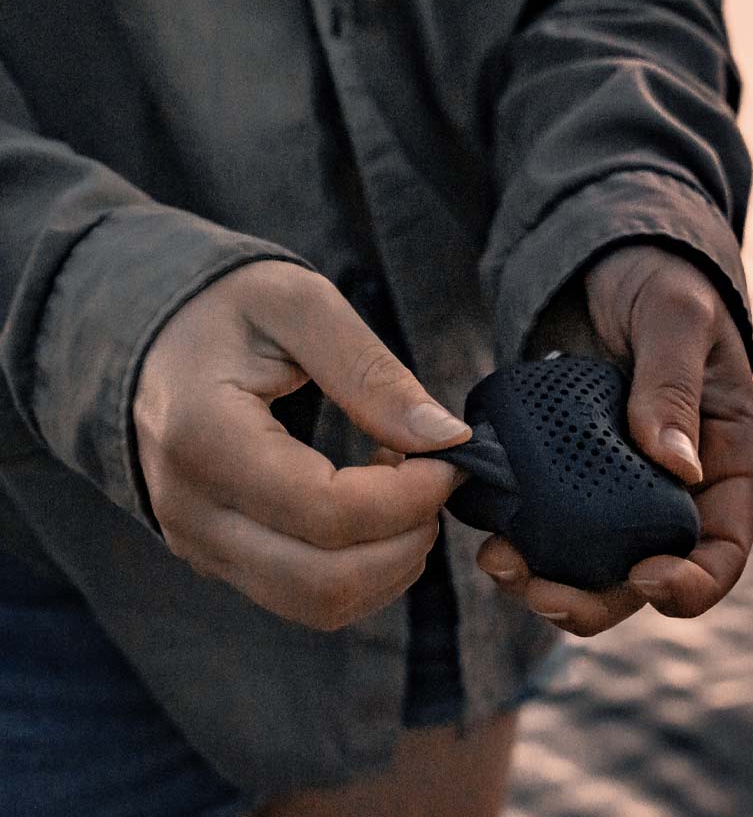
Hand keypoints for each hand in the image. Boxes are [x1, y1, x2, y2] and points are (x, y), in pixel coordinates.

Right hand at [133, 260, 470, 629]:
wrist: (146, 336)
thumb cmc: (224, 308)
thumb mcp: (299, 305)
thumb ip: (371, 372)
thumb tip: (447, 438)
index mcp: (205, 438)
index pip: (327, 513)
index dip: (409, 498)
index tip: (449, 458)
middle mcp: (192, 511)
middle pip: (324, 583)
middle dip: (407, 542)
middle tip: (435, 480)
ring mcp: (200, 543)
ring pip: (317, 605)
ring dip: (388, 563)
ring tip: (404, 490)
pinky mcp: (218, 556)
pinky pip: (302, 596)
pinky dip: (360, 569)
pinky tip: (373, 508)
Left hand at [477, 245, 752, 636]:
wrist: (601, 261)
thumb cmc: (657, 280)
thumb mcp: (675, 318)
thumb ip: (673, 386)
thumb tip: (676, 467)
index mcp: (721, 459)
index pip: (722, 548)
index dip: (693, 583)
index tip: (646, 580)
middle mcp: (670, 485)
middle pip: (644, 573)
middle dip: (597, 597)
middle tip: (542, 591)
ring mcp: (612, 481)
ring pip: (589, 559)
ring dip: (547, 578)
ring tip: (498, 563)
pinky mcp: (562, 468)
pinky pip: (545, 519)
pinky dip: (519, 536)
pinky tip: (485, 530)